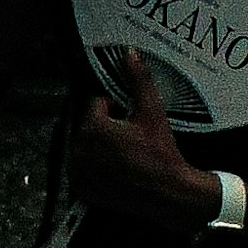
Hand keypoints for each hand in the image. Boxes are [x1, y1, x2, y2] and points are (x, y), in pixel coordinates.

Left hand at [78, 49, 215, 223]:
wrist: (168, 193)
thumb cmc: (160, 153)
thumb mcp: (152, 113)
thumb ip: (138, 80)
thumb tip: (129, 53)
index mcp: (92, 128)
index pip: (97, 105)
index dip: (117, 110)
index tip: (133, 123)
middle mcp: (79, 150)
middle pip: (89, 127)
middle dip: (107, 128)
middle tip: (131, 139)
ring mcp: (79, 172)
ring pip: (86, 147)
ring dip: (99, 147)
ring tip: (125, 155)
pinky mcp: (83, 189)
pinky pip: (84, 168)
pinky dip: (95, 167)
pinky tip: (116, 170)